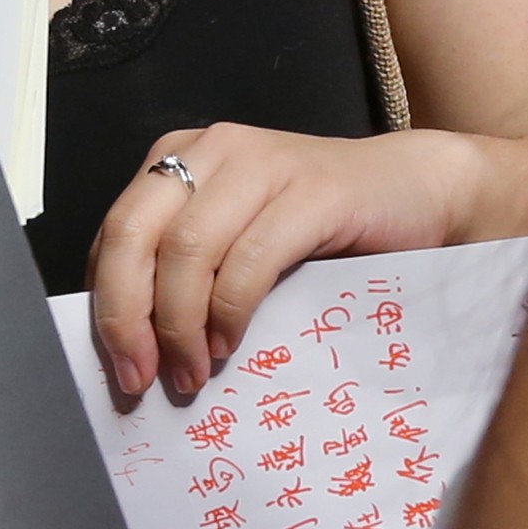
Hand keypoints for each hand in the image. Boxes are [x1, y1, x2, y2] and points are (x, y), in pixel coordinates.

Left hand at [84, 121, 488, 403]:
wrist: (420, 193)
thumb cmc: (326, 230)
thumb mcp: (240, 243)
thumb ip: (190, 272)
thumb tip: (138, 348)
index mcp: (183, 159)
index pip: (116, 234)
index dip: (107, 307)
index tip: (121, 370)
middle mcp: (212, 150)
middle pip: (134, 235)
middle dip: (127, 317)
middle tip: (142, 378)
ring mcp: (262, 163)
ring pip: (187, 249)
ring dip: (180, 325)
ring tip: (191, 373)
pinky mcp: (312, 190)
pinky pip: (250, 257)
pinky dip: (230, 309)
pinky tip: (230, 343)